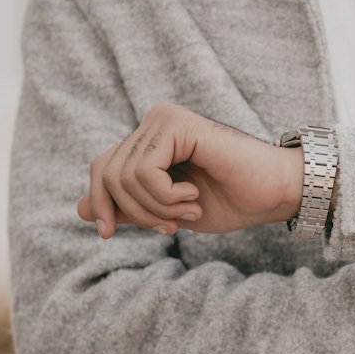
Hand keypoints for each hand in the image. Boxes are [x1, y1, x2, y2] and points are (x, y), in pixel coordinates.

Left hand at [76, 103, 303, 238]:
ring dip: (155, 208)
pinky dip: (165, 196)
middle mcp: (154, 121)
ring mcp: (164, 119)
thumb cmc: (230, 200)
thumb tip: (80, 209)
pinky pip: (144, 171)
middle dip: (133, 212)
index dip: (101, 204)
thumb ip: (129, 206)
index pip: (101, 169)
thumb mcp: (166, 211)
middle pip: (106, 173)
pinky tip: (193, 196)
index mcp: (150, 139)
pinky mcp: (176, 124)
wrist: (274, 192)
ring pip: (124, 176)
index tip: (111, 235)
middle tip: (170, 226)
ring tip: (188, 211)